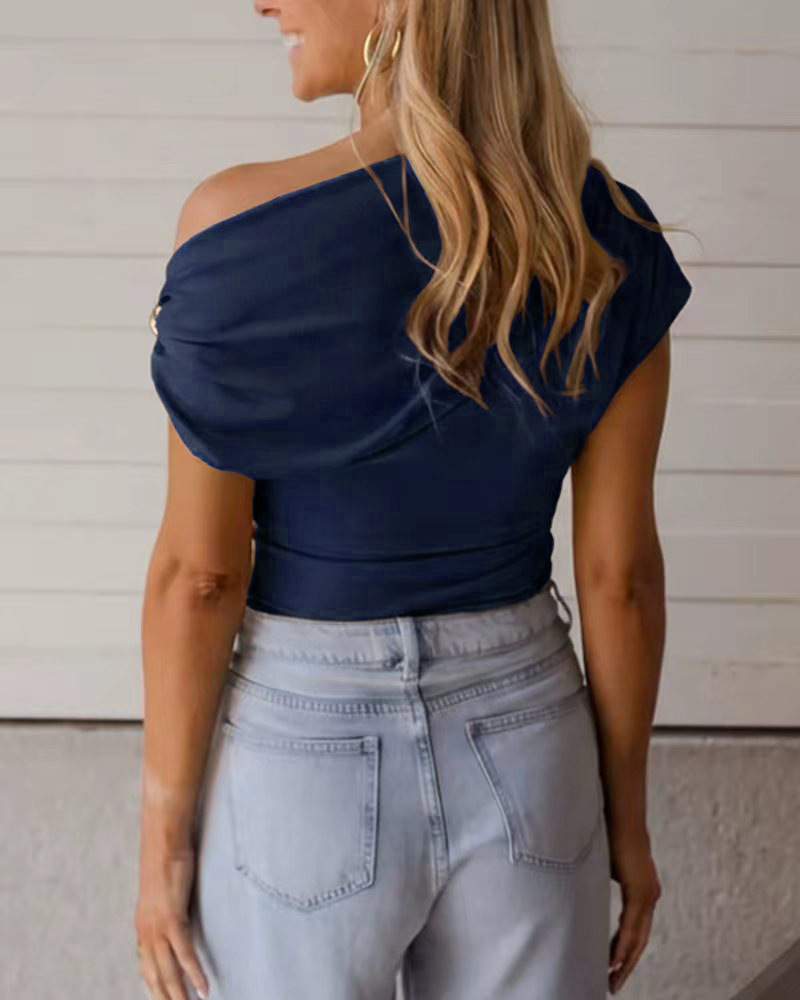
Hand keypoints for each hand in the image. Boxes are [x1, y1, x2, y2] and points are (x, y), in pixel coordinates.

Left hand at [134, 841, 209, 999]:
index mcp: (143, 925)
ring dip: (179, 995)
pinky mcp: (172, 919)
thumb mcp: (162, 888)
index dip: (153, 985)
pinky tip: (203, 988)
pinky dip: (194, 974)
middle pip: (154, 975)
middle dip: (164, 996)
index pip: (146, 965)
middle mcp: (146, 931)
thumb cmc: (165, 856)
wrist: (163, 839)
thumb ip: (166, 904)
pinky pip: (184, 955)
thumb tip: (174, 908)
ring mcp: (157, 927)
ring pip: (167, 971)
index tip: (161, 997)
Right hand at [607, 824, 661, 993]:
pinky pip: (633, 925)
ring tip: (612, 978)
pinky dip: (624, 944)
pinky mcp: (642, 890)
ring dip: (624, 959)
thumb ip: (599, 881)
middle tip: (612, 984)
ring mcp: (648, 893)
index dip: (624, 951)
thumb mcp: (603, 865)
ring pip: (637, 936)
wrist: (620, 813)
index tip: (611, 968)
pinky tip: (616, 959)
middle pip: (639, 939)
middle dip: (625, 964)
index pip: (634, 930)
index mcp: (641, 891)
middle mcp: (649, 895)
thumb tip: (583, 891)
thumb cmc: (609, 833)